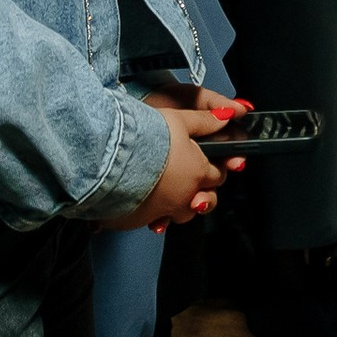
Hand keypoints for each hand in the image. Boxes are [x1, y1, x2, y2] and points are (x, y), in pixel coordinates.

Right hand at [118, 101, 226, 230]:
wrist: (108, 155)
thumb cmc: (145, 137)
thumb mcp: (180, 119)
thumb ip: (206, 121)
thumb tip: (228, 116)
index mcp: (197, 173)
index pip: (217, 176)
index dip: (214, 169)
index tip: (207, 164)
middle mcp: (182, 197)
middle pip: (203, 201)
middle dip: (200, 193)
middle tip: (190, 182)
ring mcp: (159, 211)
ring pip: (178, 216)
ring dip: (176, 206)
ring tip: (165, 193)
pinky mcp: (134, 220)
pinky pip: (147, 221)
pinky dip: (147, 213)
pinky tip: (139, 200)